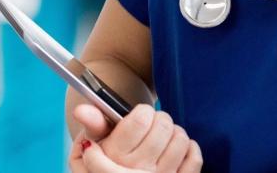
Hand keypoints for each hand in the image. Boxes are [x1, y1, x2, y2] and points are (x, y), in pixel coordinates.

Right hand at [68, 104, 201, 172]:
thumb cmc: (102, 157)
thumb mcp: (89, 142)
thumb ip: (91, 124)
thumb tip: (82, 110)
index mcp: (116, 155)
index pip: (142, 119)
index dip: (143, 111)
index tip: (139, 115)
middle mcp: (138, 169)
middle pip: (163, 127)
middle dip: (160, 118)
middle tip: (152, 123)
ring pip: (180, 140)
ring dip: (174, 132)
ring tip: (164, 134)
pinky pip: (194, 160)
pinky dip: (189, 148)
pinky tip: (177, 147)